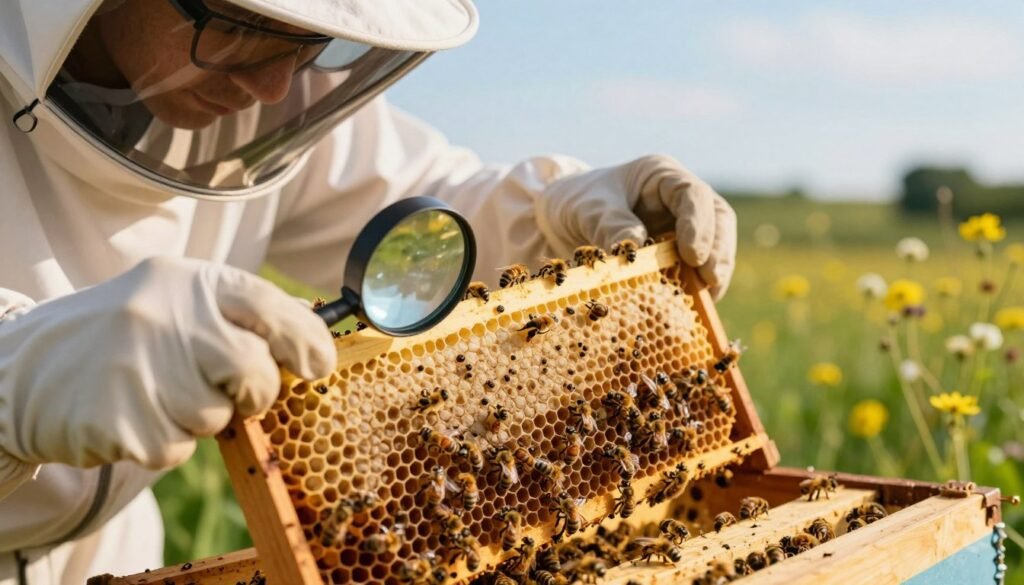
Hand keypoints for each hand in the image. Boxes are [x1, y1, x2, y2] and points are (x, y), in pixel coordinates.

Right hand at [0, 257, 335, 469]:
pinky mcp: (121, 422)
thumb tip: (310, 326)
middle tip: (238, 392)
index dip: (305, 339)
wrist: (25, 368)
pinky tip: (133, 413)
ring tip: (159, 392)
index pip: (269, 305)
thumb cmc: (123, 333)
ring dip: (200, 416)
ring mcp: (141, 370)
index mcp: (187, 281)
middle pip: (254, 371)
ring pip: (216, 416)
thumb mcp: (177, 297)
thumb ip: (241, 309)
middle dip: (258, 392)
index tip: (318, 365)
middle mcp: (166, 319)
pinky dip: (164, 441)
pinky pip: (177, 448)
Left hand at [536, 154, 736, 298]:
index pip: (693, 194)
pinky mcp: (677, 256)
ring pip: (714, 247)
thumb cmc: (578, 203)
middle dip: (718, 251)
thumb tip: (634, 250)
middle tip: (712, 280)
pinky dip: (695, 288)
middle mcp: (680, 201)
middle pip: (717, 220)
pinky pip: (695, 272)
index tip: (693, 255)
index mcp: (662, 177)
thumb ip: (610, 224)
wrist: (563, 221)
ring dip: (714, 273)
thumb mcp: (588, 209)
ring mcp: (683, 229)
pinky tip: (691, 306)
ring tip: (708, 297)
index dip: (699, 224)